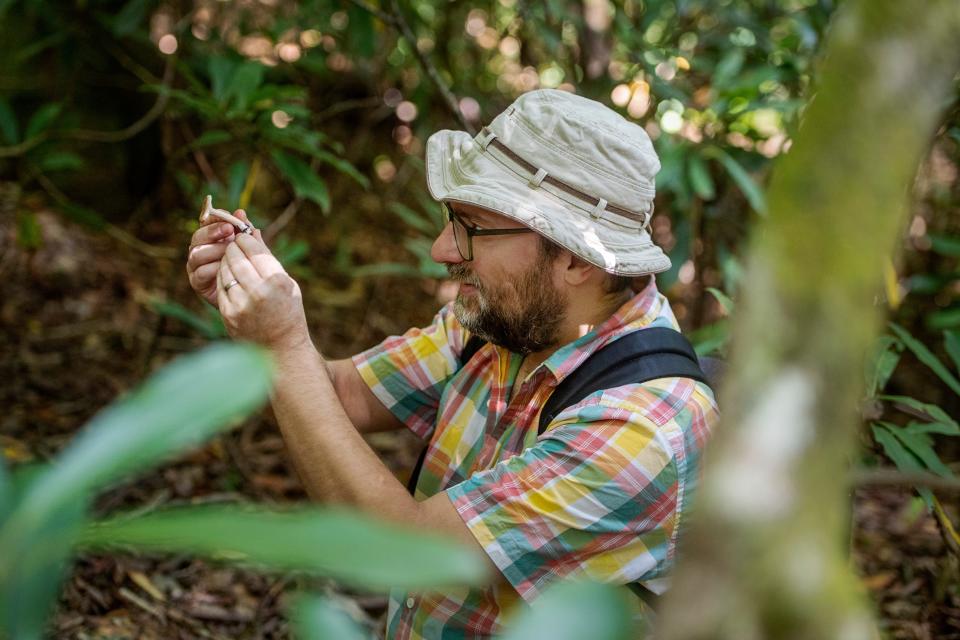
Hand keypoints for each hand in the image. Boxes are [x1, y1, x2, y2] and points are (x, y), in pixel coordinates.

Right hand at [186, 208, 252, 306]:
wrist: (247, 296)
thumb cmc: (247, 267)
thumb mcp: (248, 247)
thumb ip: (244, 231)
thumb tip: (241, 212)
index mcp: (210, 238)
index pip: (206, 222)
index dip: (214, 218)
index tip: (228, 217)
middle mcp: (199, 250)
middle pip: (198, 236)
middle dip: (213, 231)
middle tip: (229, 230)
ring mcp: (195, 266)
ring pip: (197, 253)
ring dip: (214, 249)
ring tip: (230, 250)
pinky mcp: (197, 282)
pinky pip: (200, 272)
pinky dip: (213, 268)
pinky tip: (225, 267)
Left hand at [217, 233, 310, 353]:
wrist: (280, 347)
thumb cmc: (288, 311)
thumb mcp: (286, 282)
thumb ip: (267, 256)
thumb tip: (251, 228)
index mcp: (278, 282)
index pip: (254, 249)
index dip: (246, 238)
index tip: (244, 235)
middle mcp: (259, 292)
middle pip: (236, 257)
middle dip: (233, 247)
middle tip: (234, 244)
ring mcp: (241, 304)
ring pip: (225, 269)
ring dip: (226, 260)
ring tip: (232, 259)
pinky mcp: (228, 314)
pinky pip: (220, 285)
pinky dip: (223, 276)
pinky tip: (229, 276)